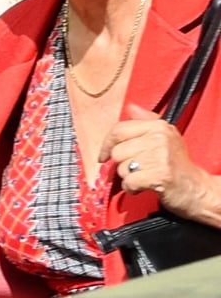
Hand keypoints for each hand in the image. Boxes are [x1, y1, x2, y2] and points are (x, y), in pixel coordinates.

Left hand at [108, 110, 220, 226]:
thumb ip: (146, 121)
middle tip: (137, 170)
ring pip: (121, 168)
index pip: (118, 130)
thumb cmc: (175, 163)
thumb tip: (130, 107)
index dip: (106, 145)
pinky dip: (132, 189)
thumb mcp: (165, 136)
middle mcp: (159, 137)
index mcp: (158, 126)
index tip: (103, 157)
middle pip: (117, 152)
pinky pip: (128, 182)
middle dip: (121, 166)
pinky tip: (144, 187)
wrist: (195, 187)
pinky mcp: (159, 175)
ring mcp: (159, 156)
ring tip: (144, 177)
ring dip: (128, 178)